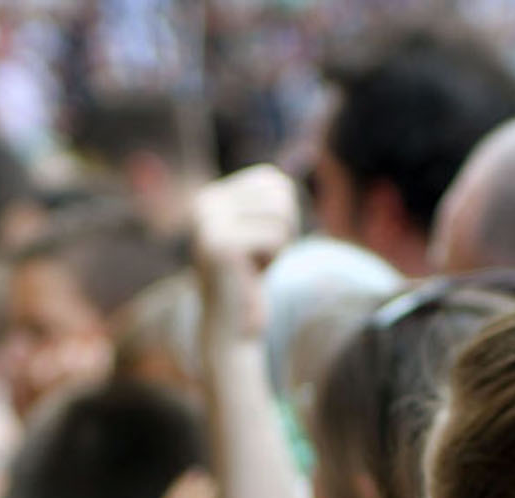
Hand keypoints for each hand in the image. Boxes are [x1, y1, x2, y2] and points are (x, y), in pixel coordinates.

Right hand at [191, 164, 298, 340]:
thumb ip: (272, 196)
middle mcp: (204, 204)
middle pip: (278, 192)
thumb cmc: (250, 280)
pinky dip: (275, 258)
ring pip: (280, 213)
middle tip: (260, 257)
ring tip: (256, 265)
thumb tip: (311, 152)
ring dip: (280, 244)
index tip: (260, 244)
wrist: (229, 328)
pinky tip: (253, 275)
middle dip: (284, 228)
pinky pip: (276, 235)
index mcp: (210, 196)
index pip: (272, 180)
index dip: (283, 214)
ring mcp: (209, 223)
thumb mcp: (260, 230)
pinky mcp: (222, 245)